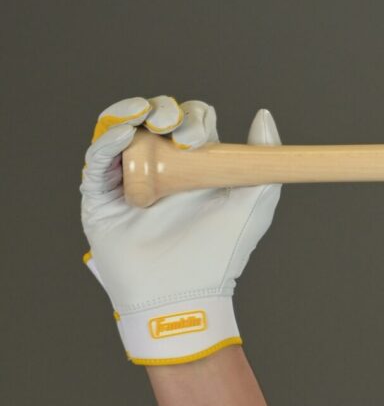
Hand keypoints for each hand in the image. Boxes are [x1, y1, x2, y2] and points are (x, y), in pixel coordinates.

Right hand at [80, 96, 282, 364]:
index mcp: (195, 167)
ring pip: (121, 131)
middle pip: (155, 121)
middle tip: (177, 130)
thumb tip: (264, 116)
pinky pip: (97, 161)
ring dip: (130, 114)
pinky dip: (107, 142)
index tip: (200, 133)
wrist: (184, 292)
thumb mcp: (255, 202)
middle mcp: (161, 170)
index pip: (189, 122)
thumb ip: (265, 159)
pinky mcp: (100, 198)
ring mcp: (128, 181)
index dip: (193, 118)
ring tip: (145, 117)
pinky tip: (123, 135)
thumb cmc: (222, 252)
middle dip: (165, 113)